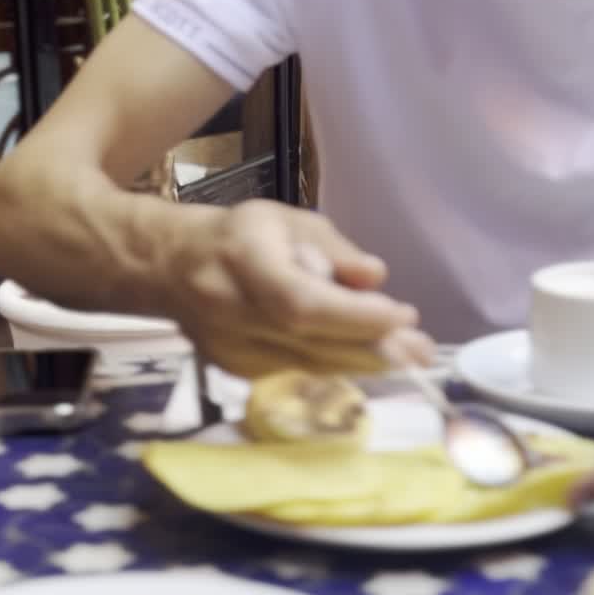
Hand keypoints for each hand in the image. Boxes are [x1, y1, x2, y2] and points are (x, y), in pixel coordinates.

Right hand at [160, 200, 433, 378]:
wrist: (170, 269)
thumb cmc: (240, 237)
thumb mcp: (287, 222)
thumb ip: (334, 249)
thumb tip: (375, 278)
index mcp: (243, 262)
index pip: (302, 302)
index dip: (353, 316)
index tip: (400, 316)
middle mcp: (234, 311)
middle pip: (312, 343)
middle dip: (374, 347)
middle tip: (423, 350)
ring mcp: (233, 350)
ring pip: (311, 364)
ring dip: (365, 362)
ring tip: (411, 356)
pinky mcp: (238, 372)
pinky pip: (299, 372)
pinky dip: (337, 364)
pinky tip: (367, 356)